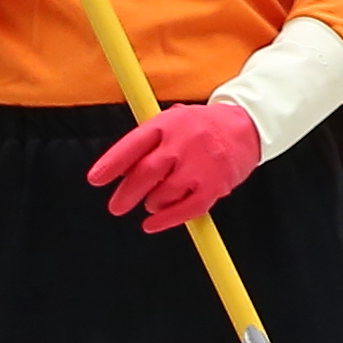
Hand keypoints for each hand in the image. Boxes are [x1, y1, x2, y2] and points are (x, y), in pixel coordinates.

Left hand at [90, 99, 262, 234]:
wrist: (246, 127)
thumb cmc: (202, 127)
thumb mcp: (174, 119)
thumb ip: (150, 141)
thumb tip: (120, 169)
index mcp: (167, 124)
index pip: (132, 145)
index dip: (111, 164)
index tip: (96, 179)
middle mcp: (182, 143)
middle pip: (145, 173)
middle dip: (126, 193)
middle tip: (117, 206)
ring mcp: (199, 166)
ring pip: (163, 194)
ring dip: (151, 203)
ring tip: (152, 202)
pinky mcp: (213, 186)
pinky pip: (185, 210)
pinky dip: (166, 220)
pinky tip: (153, 223)